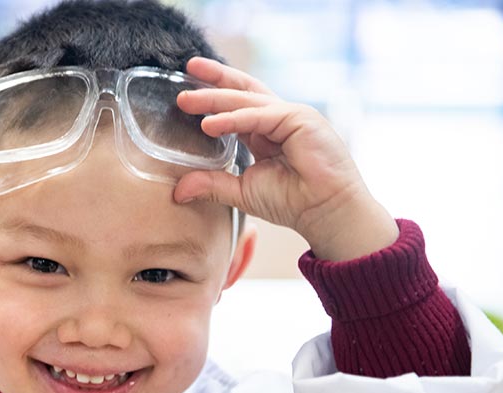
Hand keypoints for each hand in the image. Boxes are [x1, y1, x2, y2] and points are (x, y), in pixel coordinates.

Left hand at [173, 57, 398, 261]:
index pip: (235, 105)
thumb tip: (177, 191)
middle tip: (186, 70)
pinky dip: (233, 119)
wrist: (325, 212)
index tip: (186, 90)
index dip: (212, 94)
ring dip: (214, 99)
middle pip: (242, 91)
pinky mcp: (300, 119)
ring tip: (186, 101)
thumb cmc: (292, 202)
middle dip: (213, 81)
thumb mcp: (241, 191)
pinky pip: (259, 116)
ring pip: (246, 101)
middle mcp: (278, 119)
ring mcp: (291, 116)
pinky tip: (209, 124)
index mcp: (265, 132)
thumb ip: (211, 185)